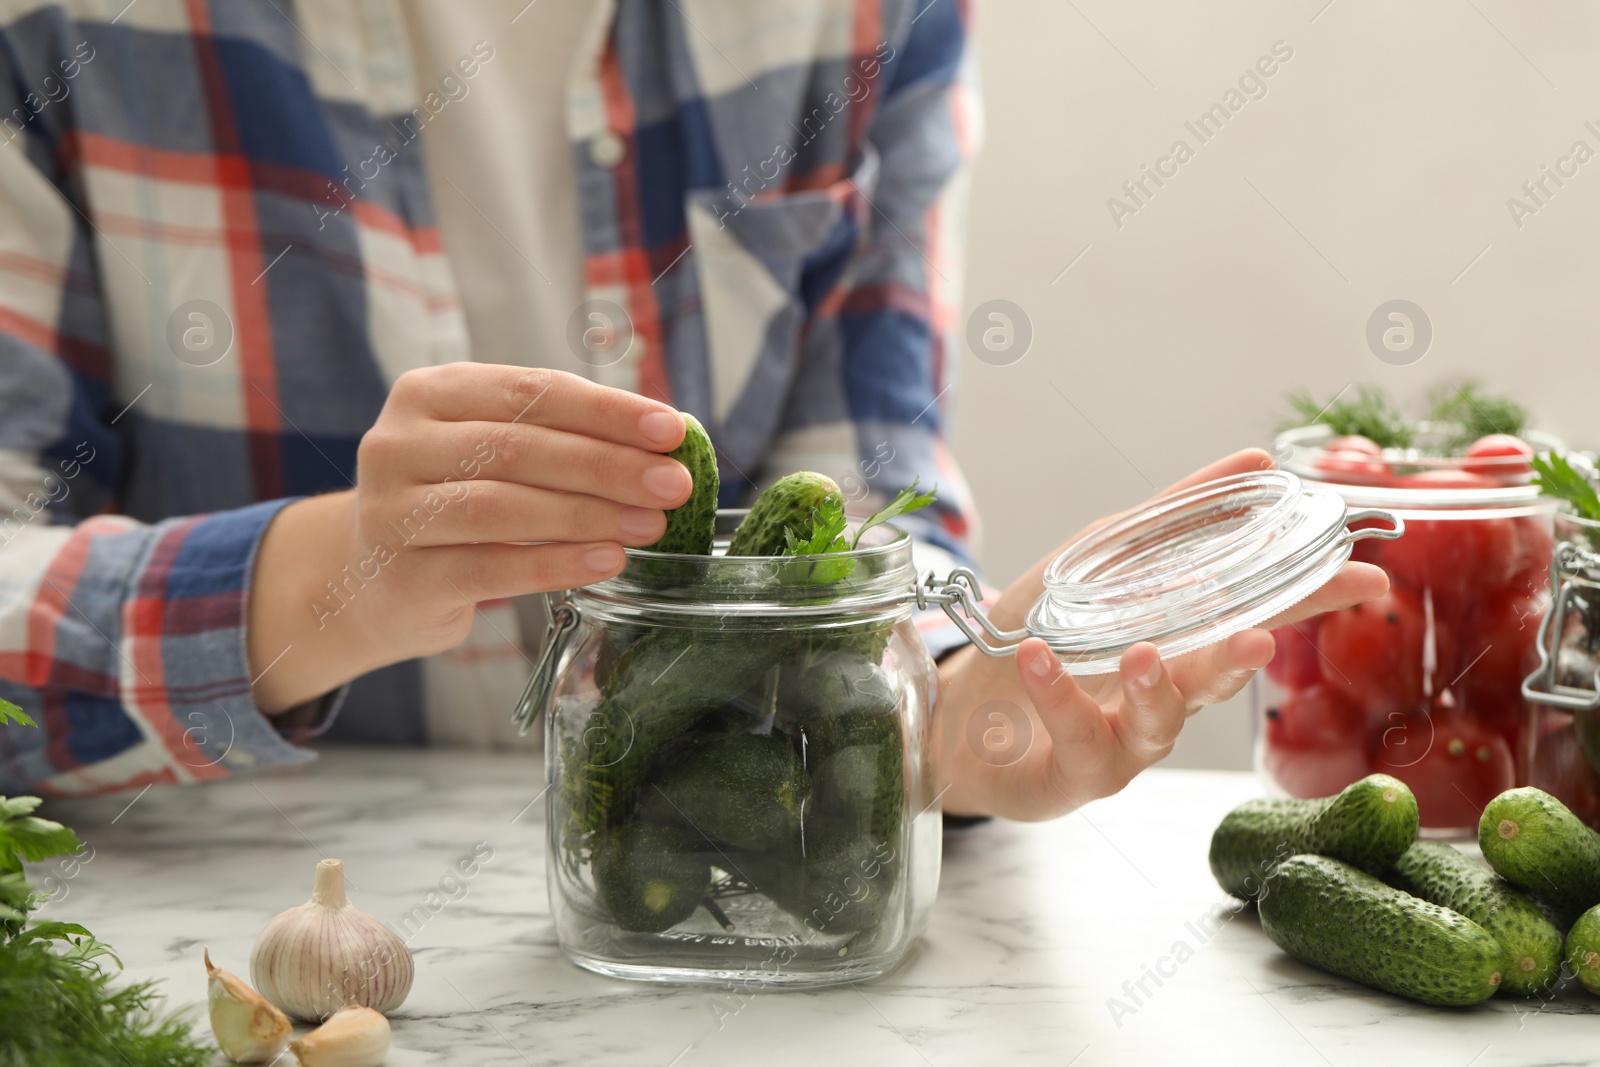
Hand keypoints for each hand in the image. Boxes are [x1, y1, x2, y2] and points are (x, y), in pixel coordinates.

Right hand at [247, 365, 691, 712]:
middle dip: (608, 464)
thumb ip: (563, 439)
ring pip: (502, 506)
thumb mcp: (495, 455)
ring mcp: (391, 512)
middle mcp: (398, 444)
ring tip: (651, 524)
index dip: (606, 410)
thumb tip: (666, 440)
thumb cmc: (455, 506)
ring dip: (588, 515)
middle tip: (673, 483)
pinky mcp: (402, 578)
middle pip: (518, 447)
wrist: (367, 582)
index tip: (670, 429)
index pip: (529, 391)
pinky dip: (556, 564)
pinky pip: (490, 569)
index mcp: (430, 394)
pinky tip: (607, 561)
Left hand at [936, 448, 1389, 820]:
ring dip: (1157, 687)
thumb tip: (1260, 461)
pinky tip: (1042, 657)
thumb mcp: (1101, 558)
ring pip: (1158, 722)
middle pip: (1218, 679)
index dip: (1311, 599)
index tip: (1366, 578)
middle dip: (1242, 657)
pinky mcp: (1074, 774)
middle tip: (1261, 635)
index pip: (1258, 615)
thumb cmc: (1041, 633)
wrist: (957, 710)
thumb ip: (1176, 516)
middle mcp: (1168, 698)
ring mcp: (1125, 742)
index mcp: (1184, 642)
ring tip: (1145, 653)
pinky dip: (1058, 693)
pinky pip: (1075, 735)